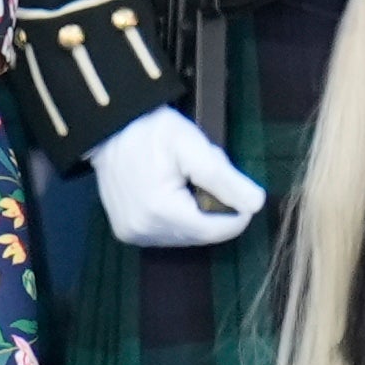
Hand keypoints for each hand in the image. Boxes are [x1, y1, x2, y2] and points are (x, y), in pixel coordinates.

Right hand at [89, 104, 268, 250]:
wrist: (109, 127)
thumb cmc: (151, 130)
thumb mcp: (193, 145)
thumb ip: (224, 177)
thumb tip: (255, 204)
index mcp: (160, 211)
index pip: (213, 231)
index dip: (235, 216)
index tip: (244, 195)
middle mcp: (144, 230)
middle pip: (199, 235)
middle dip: (213, 211)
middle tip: (209, 178)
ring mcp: (132, 233)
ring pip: (184, 236)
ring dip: (196, 216)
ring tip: (189, 183)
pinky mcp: (126, 232)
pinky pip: (165, 234)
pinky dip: (178, 218)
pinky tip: (174, 193)